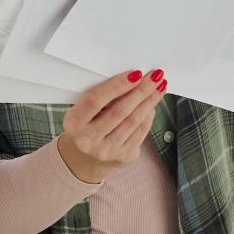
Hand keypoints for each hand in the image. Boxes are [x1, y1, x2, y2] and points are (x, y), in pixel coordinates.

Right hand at [54, 68, 166, 183]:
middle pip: (119, 110)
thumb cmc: (86, 127)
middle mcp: (88, 140)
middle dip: (141, 90)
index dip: (117, 85)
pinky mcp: (122, 157)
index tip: (135, 73)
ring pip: (133, 121)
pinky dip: (149, 115)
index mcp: (73, 123)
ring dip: (150, 101)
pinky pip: (140, 132)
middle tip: (155, 76)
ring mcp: (106, 151)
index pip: (95, 100)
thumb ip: (100, 98)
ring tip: (159, 87)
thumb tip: (132, 79)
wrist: (85, 159)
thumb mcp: (82, 112)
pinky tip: (153, 104)